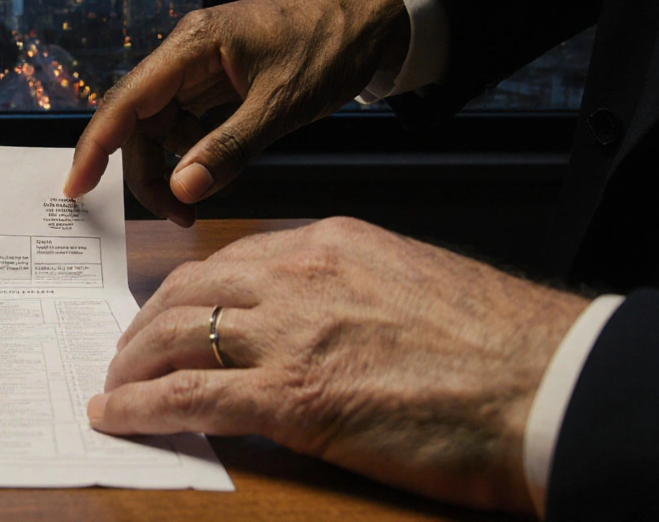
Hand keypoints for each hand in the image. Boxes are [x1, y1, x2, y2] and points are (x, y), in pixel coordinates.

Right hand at [64, 0, 408, 225]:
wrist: (372, 17)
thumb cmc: (331, 44)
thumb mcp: (282, 104)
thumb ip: (230, 149)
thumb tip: (183, 188)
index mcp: (193, 45)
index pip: (126, 100)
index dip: (95, 146)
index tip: (76, 188)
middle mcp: (186, 53)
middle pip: (139, 121)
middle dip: (147, 172)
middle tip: (177, 214)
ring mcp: (200, 67)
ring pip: (161, 126)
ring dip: (171, 167)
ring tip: (196, 202)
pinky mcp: (217, 81)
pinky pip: (187, 123)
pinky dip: (194, 153)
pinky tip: (214, 171)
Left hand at [87, 217, 588, 512]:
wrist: (542, 383)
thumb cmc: (496, 343)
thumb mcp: (412, 281)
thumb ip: (350, 290)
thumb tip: (315, 320)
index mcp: (331, 242)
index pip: (233, 260)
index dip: (191, 291)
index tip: (173, 312)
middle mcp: (297, 276)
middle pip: (189, 290)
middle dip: (148, 322)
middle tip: (130, 350)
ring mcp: (288, 334)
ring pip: (175, 335)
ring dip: (133, 362)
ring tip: (116, 385)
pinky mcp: (287, 397)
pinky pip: (185, 394)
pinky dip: (139, 405)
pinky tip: (116, 415)